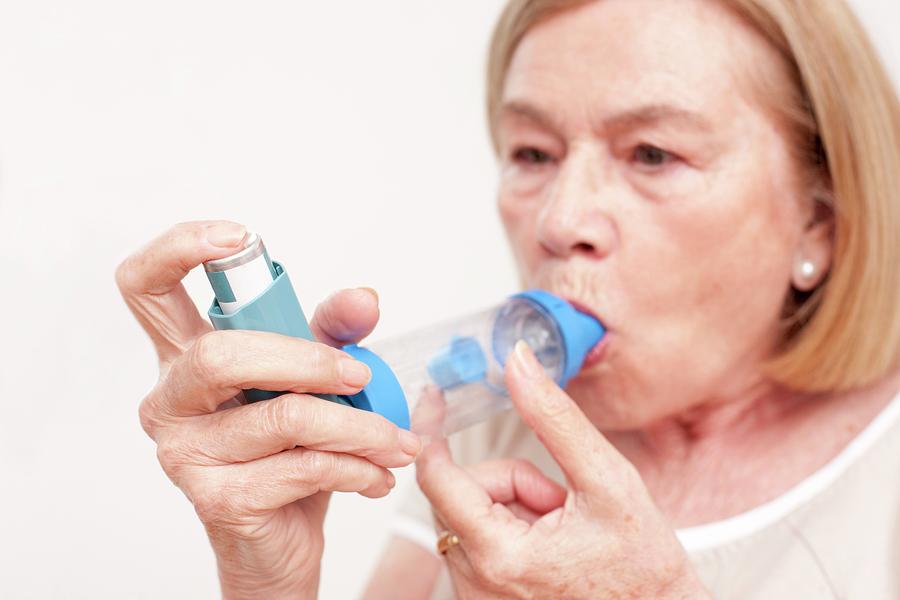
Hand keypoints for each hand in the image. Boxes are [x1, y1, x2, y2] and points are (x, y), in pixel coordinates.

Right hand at [117, 221, 419, 598]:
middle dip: (309, 360)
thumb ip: (333, 331)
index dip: (177, 248)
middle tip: (361, 375)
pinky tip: (377, 474)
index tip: (236, 236)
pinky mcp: (215, 499)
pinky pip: (302, 467)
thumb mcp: (313, 377)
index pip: (144, 286)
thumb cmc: (288, 450)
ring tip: (396, 442)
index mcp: (185, 356)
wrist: (281, 539)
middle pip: (219, 354)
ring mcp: (183, 453)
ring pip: (283, 417)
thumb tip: (365, 298)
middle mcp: (169, 400)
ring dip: (359, 427)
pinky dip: (356, 467)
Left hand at [415, 341, 708, 598]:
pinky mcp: (482, 595)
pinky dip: (508, 525)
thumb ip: (555, 417)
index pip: (436, 478)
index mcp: (499, 556)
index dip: (432, 429)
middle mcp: (475, 582)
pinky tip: (549, 543)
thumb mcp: (607, 480)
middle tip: (558, 498)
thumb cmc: (643, 566)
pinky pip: (476, 538)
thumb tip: (518, 362)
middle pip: (458, 491)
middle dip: (507, 479)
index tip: (436, 395)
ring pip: (469, 511)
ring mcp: (476, 593)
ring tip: (561, 526)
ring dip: (511, 502)